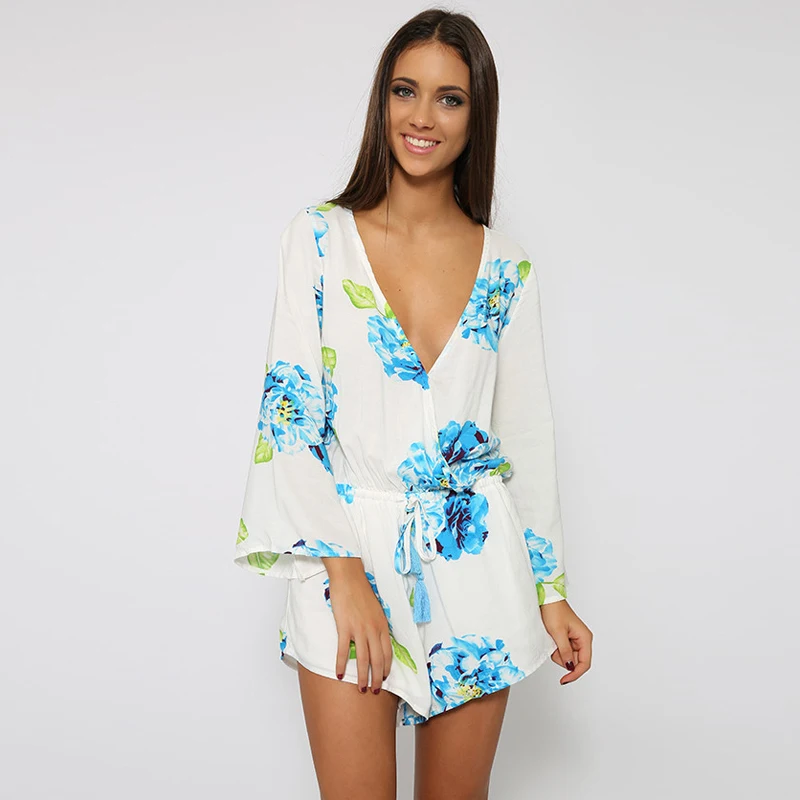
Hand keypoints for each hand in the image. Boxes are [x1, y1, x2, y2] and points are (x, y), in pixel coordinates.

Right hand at [322, 557, 392, 694]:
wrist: (349, 578)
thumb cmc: (361, 592)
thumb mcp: (376, 610)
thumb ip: (377, 625)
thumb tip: (377, 640)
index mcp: (382, 625)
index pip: (388, 653)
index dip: (386, 668)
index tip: (384, 678)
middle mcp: (373, 629)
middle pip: (378, 660)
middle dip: (377, 678)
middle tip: (375, 690)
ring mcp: (359, 629)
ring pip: (362, 659)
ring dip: (362, 677)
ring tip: (361, 689)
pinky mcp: (344, 627)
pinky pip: (342, 651)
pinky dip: (340, 665)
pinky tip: (339, 675)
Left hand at [540, 599, 592, 684]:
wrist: (547, 599)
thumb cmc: (554, 611)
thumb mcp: (558, 633)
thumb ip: (564, 651)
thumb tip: (570, 667)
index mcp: (585, 638)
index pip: (584, 663)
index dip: (575, 673)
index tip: (564, 680)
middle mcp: (583, 639)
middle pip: (575, 661)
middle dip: (563, 658)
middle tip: (554, 647)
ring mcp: (575, 639)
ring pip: (568, 657)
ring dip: (558, 653)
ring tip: (553, 639)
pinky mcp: (568, 638)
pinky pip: (563, 650)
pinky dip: (557, 648)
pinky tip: (553, 638)